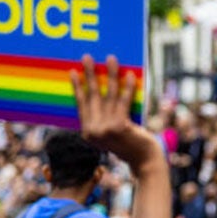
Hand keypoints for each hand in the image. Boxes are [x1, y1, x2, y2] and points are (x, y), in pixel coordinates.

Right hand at [70, 55, 155, 169]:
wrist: (143, 160)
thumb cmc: (129, 144)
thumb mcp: (110, 133)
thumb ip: (102, 118)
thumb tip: (102, 91)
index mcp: (87, 132)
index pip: (80, 104)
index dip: (77, 86)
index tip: (73, 71)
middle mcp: (93, 130)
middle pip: (92, 96)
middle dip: (90, 74)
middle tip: (87, 57)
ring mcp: (105, 129)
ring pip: (109, 94)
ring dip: (110, 74)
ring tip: (111, 59)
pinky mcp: (120, 126)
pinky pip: (124, 100)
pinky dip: (128, 86)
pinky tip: (130, 75)